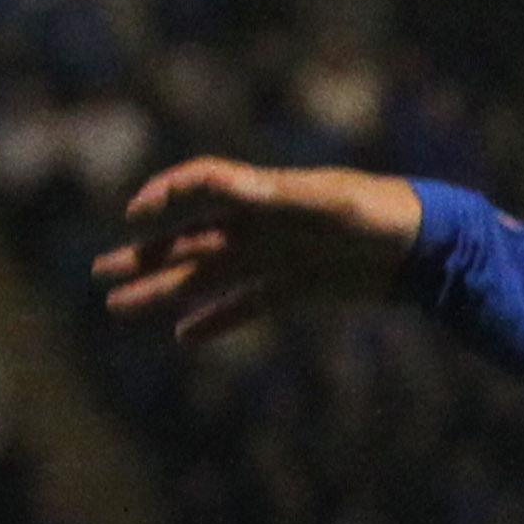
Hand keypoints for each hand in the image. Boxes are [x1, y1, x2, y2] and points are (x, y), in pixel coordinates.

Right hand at [94, 159, 427, 343]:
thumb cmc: (375, 210)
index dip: (165, 198)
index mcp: (261, 195)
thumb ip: (274, 196)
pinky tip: (183, 335)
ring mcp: (274, 257)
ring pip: (206, 277)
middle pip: (189, 240)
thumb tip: (226, 189)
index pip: (200, 188)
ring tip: (119, 307)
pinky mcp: (294, 288)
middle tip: (100, 272)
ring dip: (164, 291)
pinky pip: (245, 306)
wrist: (423, 243)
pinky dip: (215, 320)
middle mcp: (259, 225)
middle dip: (145, 256)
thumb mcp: (325, 202)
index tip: (134, 218)